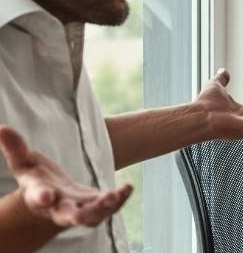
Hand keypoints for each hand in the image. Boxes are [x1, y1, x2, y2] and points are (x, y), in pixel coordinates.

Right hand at [0, 126, 132, 226]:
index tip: (46, 195)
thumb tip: (1, 128)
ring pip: (92, 216)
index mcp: (39, 195)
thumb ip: (15, 148)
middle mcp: (59, 207)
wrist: (51, 198)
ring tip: (114, 195)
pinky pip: (109, 208)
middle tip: (80, 217)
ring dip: (103, 208)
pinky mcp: (95, 208)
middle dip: (75, 216)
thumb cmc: (36, 178)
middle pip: (66, 216)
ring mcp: (79, 209)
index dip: (41, 197)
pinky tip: (128, 187)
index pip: (38, 197)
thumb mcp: (24, 162)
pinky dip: (119, 200)